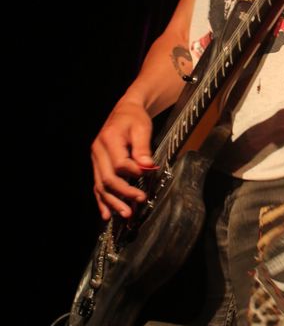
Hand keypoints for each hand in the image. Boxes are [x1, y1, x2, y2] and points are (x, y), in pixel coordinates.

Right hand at [91, 99, 157, 220]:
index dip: (133, 172)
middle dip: (124, 192)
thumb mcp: (142, 128)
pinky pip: (97, 185)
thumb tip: (147, 166)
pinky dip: (102, 200)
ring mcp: (95, 159)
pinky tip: (107, 214)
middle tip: (140, 200)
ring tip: (127, 214)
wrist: (124, 111)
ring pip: (101, 185)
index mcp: (109, 139)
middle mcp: (98, 151)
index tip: (146, 173)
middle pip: (108, 178)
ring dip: (113, 202)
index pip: (119, 163)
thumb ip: (143, 147)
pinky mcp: (97, 165)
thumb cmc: (134, 118)